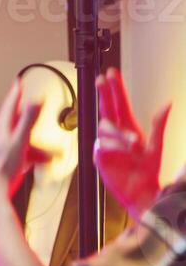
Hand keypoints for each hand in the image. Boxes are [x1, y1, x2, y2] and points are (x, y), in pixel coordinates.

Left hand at [0, 78, 47, 200]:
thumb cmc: (1, 168)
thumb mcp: (19, 141)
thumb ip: (27, 121)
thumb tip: (35, 100)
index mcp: (0, 129)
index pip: (9, 105)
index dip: (15, 92)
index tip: (18, 81)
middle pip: (19, 124)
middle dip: (34, 124)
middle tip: (40, 115)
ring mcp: (1, 149)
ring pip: (24, 141)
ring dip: (39, 147)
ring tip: (51, 155)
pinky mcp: (5, 161)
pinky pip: (23, 154)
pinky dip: (33, 156)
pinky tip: (41, 163)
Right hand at [95, 68, 169, 221]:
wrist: (138, 191)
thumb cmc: (147, 170)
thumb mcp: (156, 146)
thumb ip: (159, 124)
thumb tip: (167, 104)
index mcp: (129, 128)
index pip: (119, 104)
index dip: (115, 89)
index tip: (110, 74)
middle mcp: (116, 134)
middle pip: (106, 108)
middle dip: (105, 93)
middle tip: (101, 79)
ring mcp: (106, 144)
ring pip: (105, 128)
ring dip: (119, 135)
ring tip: (133, 145)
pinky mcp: (99, 156)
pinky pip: (102, 145)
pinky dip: (113, 148)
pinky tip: (120, 154)